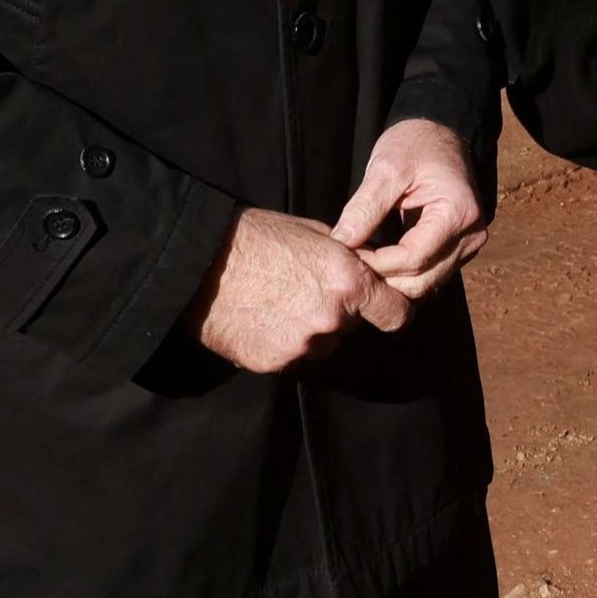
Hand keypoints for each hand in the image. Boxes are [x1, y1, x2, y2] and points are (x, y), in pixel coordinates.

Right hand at [190, 208, 408, 373]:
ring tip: (279, 303)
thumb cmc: (258, 238)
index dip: (392, 309)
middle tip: (309, 292)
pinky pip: (291, 356)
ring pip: (322, 344)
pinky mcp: (274, 363)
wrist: (199, 264)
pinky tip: (261, 318)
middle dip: (341, 313)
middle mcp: (331, 319)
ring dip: (312, 330)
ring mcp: (302, 346)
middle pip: (353, 327)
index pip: (397, 314)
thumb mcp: (316, 234)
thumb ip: (352, 257)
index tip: (384, 306)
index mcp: (348, 282)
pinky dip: (282, 342)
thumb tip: (375, 267)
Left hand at [334, 117, 490, 298]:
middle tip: (349, 261)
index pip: (412, 259)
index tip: (346, 252)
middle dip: (382, 277)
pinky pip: (429, 275)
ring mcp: (468, 245)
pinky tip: (379, 260)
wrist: (440, 134)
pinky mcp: (459, 249)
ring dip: (392, 280)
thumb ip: (364, 207)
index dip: (375, 263)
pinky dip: (403, 275)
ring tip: (362, 260)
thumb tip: (341, 242)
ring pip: (426, 285)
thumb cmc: (415, 144)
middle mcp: (472, 236)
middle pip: (421, 281)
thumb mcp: (386, 168)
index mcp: (458, 213)